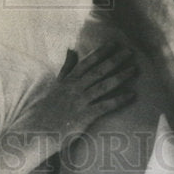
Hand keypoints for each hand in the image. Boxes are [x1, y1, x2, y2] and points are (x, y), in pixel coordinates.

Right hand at [21, 43, 137, 146]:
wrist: (39, 130)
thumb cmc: (49, 107)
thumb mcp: (57, 83)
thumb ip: (67, 67)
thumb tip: (71, 49)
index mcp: (69, 79)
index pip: (87, 62)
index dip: (101, 51)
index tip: (114, 43)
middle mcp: (76, 88)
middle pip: (98, 71)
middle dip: (115, 60)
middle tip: (130, 52)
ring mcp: (81, 101)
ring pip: (104, 85)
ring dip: (120, 76)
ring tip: (134, 69)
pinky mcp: (85, 116)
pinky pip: (105, 105)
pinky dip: (119, 99)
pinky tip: (131, 95)